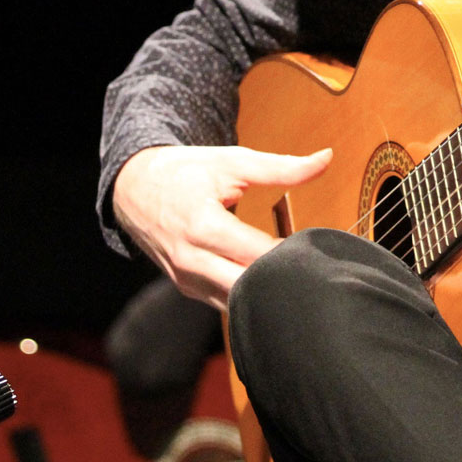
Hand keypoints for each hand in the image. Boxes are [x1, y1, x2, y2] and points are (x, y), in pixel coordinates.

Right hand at [112, 145, 331, 309]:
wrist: (134, 188)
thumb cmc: (185, 172)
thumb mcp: (234, 161)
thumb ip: (283, 166)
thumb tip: (326, 158)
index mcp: (203, 226)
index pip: (259, 254)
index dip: (291, 252)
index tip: (314, 244)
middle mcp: (191, 260)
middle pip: (248, 286)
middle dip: (281, 279)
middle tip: (309, 265)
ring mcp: (187, 279)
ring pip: (237, 303)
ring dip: (265, 291)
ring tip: (291, 274)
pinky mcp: (188, 289)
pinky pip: (224, 302)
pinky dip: (247, 295)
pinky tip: (268, 281)